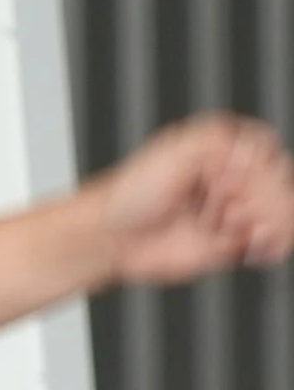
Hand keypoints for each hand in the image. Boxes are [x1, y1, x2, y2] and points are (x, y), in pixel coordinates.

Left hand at [91, 113, 293, 287]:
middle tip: (221, 204)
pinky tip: (255, 245)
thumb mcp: (177, 149)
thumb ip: (221, 144)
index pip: (267, 152)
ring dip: (265, 221)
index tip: (225, 179)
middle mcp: (234, 179)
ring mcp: (235, 211)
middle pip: (280, 183)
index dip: (252, 168)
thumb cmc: (133, 191)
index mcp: (226, 148)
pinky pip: (271, 244)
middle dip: (256, 196)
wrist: (113, 236)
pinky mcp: (232, 243)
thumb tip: (251, 160)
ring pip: (282, 214)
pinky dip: (272, 245)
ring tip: (230, 225)